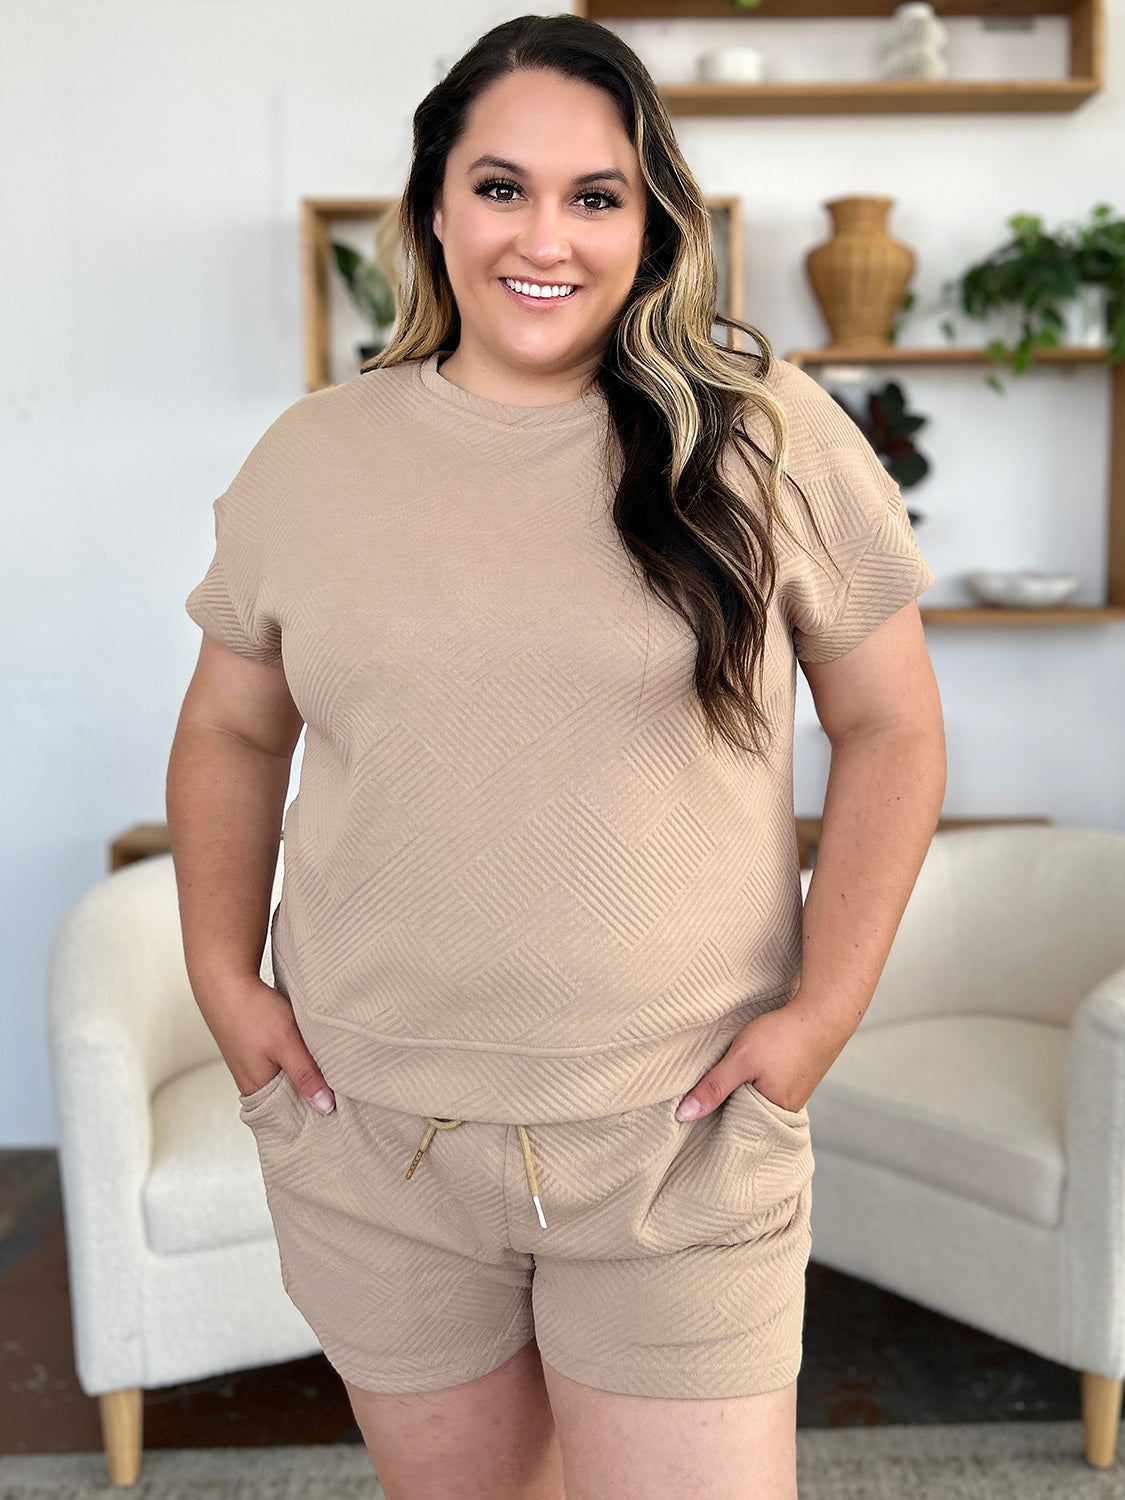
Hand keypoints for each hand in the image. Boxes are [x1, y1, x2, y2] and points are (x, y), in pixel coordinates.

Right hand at [196, 974, 336, 1114]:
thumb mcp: (286, 1044)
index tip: (343, 1115)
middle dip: (315, 1097)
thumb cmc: (253, 1012)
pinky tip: (311, 1055)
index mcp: (259, 1090)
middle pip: (291, 1100)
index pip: (292, 1118)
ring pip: (288, 1081)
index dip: (316, 1116)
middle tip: (346, 1095)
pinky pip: (282, 1066)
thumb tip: (326, 1107)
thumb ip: (305, 1076)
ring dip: (307, 1077)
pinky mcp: (257, 1051)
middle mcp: (254, 1084)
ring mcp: (254, 1067)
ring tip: (333, 1074)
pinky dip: (297, 1063)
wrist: (225, 981)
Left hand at [674, 994, 843, 1120]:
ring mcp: (793, 1097)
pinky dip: (756, 1082)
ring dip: (742, 1092)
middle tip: (706, 1095)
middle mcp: (784, 1113)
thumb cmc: (783, 1037)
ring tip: (728, 1080)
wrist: (823, 1014)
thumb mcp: (741, 1059)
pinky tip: (750, 1071)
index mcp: (771, 1116)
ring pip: (757, 1102)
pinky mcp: (797, 1081)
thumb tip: (684, 1115)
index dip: (713, 1121)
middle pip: (745, 1117)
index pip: (733, 1130)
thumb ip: (713, 1087)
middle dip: (727, 1107)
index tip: (692, 1115)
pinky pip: (769, 1090)